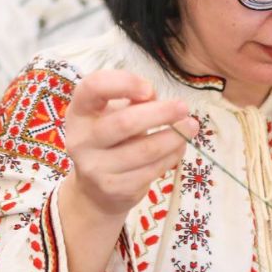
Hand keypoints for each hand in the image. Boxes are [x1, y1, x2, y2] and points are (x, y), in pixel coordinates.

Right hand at [62, 69, 196, 218]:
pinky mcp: (114, 188)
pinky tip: (179, 146)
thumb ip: (132, 100)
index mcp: (80, 111)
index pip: (93, 87)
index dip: (124, 83)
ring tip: (191, 126)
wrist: (96, 189)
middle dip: (160, 113)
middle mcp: (81, 139)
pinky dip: (171, 156)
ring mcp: (95, 167)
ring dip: (175, 136)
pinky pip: (152, 170)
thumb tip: (155, 97)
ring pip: (145, 150)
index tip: (150, 89)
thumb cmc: (112, 138)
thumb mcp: (113, 112)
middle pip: (125, 122)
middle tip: (183, 107)